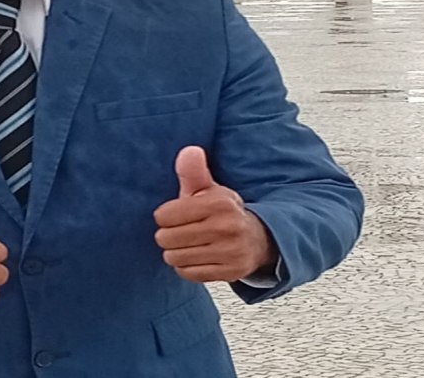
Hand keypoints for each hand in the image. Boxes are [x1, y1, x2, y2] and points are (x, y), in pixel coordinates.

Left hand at [153, 147, 276, 282]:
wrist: (258, 238)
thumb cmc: (224, 211)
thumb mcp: (209, 188)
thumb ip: (194, 171)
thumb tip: (189, 151)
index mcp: (219, 203)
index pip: (166, 216)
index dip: (165, 216)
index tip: (174, 215)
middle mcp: (226, 227)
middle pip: (167, 238)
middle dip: (168, 235)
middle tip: (180, 231)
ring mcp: (229, 252)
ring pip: (175, 258)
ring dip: (176, 253)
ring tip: (188, 244)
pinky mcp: (229, 272)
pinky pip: (188, 273)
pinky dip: (187, 267)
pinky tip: (197, 257)